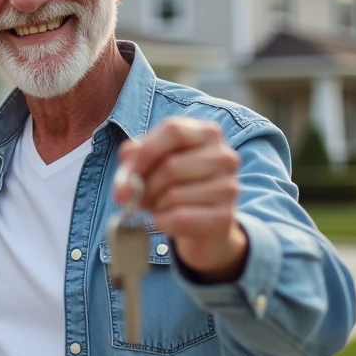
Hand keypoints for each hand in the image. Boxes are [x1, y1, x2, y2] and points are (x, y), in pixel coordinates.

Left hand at [115, 118, 247, 282]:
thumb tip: (125, 180)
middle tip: (137, 198)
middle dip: (145, 186)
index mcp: (207, 133)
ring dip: (154, 205)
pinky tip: (165, 219)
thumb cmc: (174, 186)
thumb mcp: (152, 164)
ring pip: (174, 194)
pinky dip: (163, 221)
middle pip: (171, 166)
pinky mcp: (226, 217)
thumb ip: (134, 159)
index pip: (173, 130)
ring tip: (157, 206)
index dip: (145, 152)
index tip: (126, 174)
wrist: (202, 225)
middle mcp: (224, 156)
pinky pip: (180, 218)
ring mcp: (229, 186)